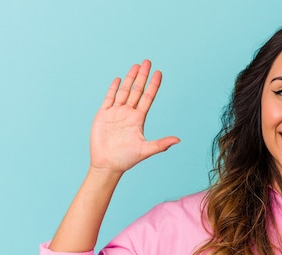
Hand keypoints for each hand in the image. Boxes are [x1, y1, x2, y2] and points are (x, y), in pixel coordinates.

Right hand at [89, 60, 179, 174]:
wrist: (107, 164)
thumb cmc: (127, 159)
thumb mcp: (146, 150)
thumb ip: (161, 144)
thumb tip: (179, 140)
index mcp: (138, 119)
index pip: (148, 98)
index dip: (153, 85)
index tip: (159, 73)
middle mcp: (128, 114)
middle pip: (137, 90)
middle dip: (142, 76)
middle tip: (147, 61)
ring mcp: (115, 113)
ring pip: (124, 91)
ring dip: (129, 78)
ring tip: (136, 65)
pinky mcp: (103, 115)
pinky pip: (109, 98)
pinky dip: (114, 88)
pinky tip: (118, 79)